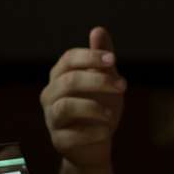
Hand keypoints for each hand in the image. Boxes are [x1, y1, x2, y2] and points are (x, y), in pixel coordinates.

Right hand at [40, 26, 127, 168]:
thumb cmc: (100, 106)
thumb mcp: (106, 80)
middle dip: (98, 81)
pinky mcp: (59, 141)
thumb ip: (102, 58)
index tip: (113, 60)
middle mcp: (51, 95)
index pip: (69, 59)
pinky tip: (107, 132)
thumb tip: (98, 30)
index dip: (90, 57)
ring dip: (93, 108)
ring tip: (112, 114)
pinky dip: (93, 132)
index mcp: (60, 76)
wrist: (97, 144)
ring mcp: (52, 118)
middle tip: (122, 86)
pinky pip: (72, 135)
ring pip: (66, 107)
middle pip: (68, 81)